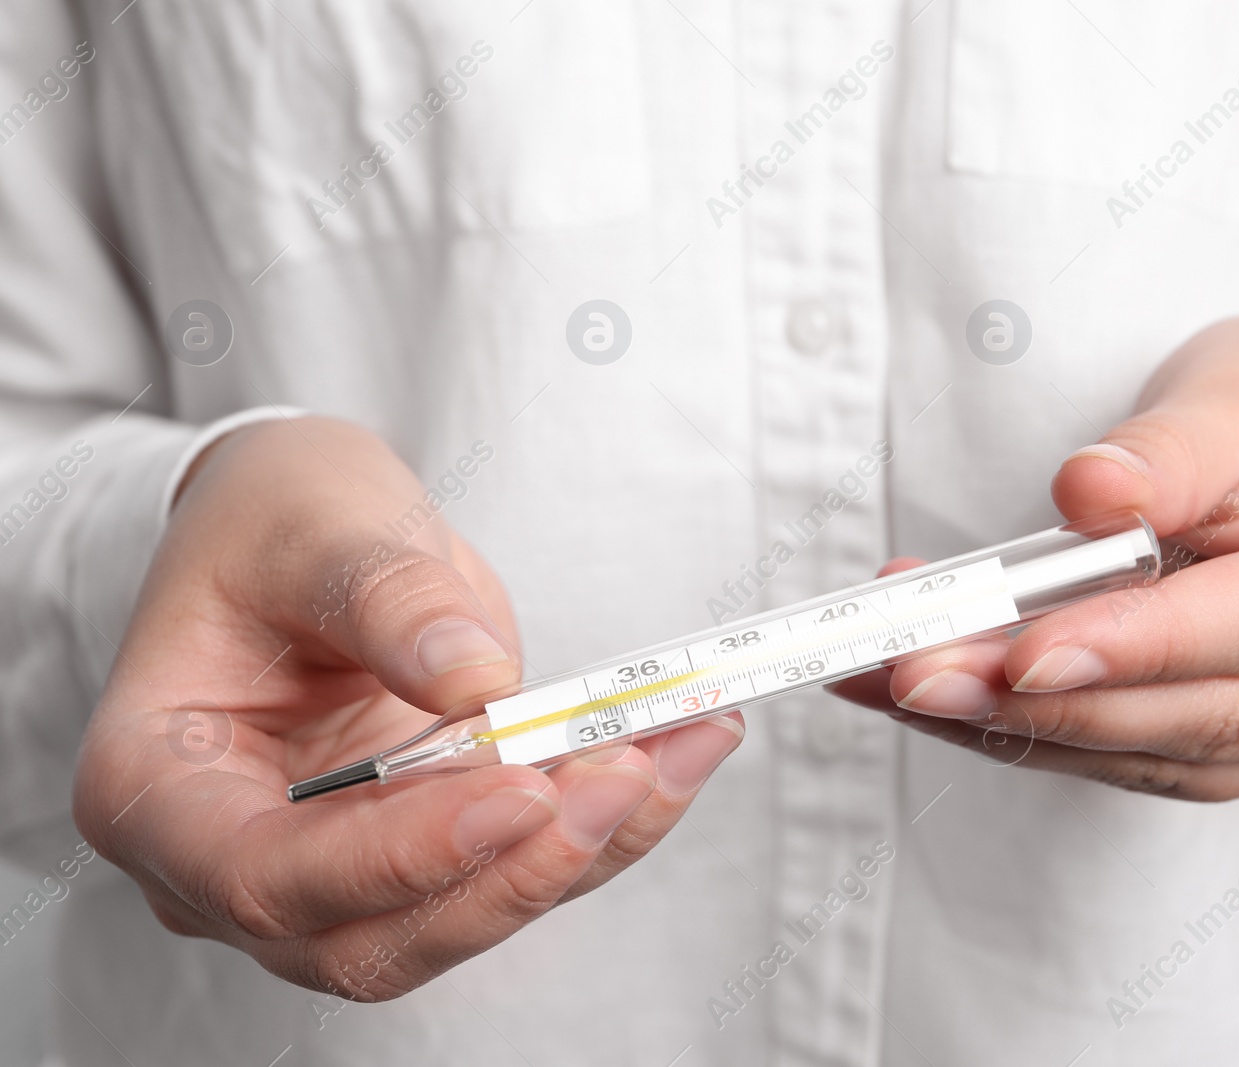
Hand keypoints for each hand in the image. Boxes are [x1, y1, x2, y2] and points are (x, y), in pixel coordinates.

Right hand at [73, 418, 742, 997]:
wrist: (303, 531)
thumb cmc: (273, 520)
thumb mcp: (315, 519)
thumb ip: (383, 595)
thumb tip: (476, 679)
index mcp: (158, 788)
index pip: (266, 877)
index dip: (397, 858)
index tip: (517, 792)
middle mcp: (235, 862)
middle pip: (372, 936)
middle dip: (511, 871)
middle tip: (621, 774)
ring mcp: (335, 872)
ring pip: (462, 917)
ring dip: (583, 849)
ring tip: (680, 746)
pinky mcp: (425, 849)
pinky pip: (518, 864)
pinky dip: (607, 821)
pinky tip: (684, 749)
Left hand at [835, 316, 1238, 800]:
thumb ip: (1169, 452)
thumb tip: (1087, 493)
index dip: (1141, 641)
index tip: (1020, 649)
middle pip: (1213, 709)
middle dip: (1048, 699)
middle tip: (916, 672)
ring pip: (1170, 754)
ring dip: (1024, 727)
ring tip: (907, 682)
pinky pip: (1155, 763)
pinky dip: (1050, 735)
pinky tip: (960, 704)